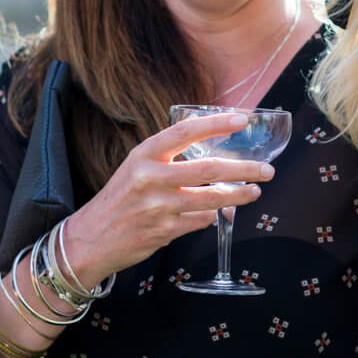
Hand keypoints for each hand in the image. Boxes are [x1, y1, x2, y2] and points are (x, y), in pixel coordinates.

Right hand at [63, 112, 274, 284]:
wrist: (90, 238)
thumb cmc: (119, 200)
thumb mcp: (136, 168)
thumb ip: (168, 156)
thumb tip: (205, 141)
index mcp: (143, 155)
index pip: (185, 131)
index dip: (216, 124)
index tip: (242, 118)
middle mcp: (150, 177)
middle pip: (209, 169)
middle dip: (245, 169)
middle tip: (266, 169)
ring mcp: (158, 206)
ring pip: (212, 198)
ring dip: (239, 195)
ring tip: (254, 191)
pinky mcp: (164, 231)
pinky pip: (201, 221)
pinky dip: (215, 216)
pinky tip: (221, 213)